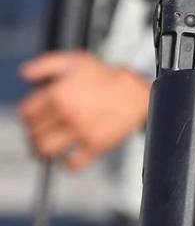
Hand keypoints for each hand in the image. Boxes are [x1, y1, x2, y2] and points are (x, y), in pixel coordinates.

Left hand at [17, 50, 150, 169]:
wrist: (137, 92)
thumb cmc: (107, 77)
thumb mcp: (76, 61)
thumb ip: (47, 64)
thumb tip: (25, 74)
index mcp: (59, 93)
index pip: (27, 113)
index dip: (28, 116)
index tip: (34, 118)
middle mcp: (68, 113)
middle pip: (34, 133)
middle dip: (34, 134)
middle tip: (40, 133)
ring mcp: (81, 130)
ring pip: (46, 150)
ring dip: (43, 151)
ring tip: (47, 147)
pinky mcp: (96, 145)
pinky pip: (73, 163)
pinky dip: (67, 163)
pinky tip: (68, 156)